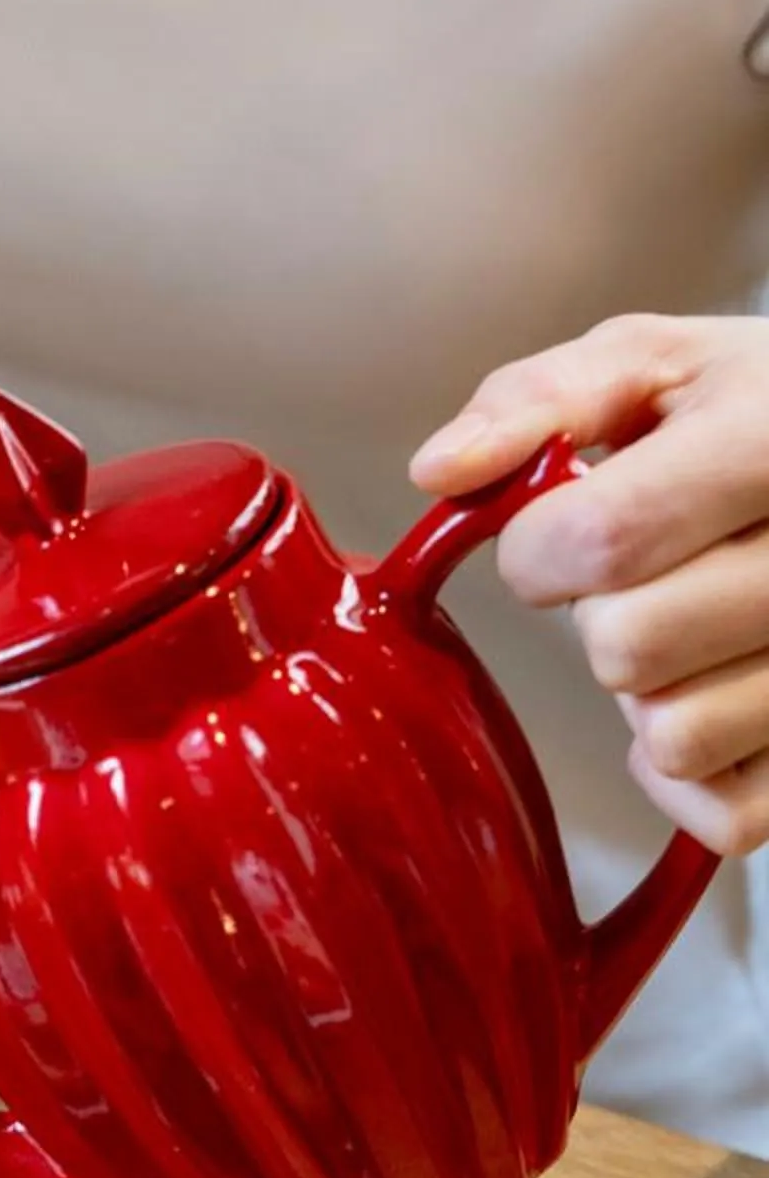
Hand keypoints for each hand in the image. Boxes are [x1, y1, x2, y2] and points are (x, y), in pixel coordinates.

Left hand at [412, 314, 768, 854]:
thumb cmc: (751, 412)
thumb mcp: (655, 364)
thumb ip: (539, 400)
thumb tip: (440, 470)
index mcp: (768, 441)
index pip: (602, 540)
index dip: (537, 550)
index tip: (555, 531)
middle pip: (630, 649)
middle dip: (600, 619)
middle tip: (641, 581)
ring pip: (677, 739)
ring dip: (648, 698)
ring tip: (690, 631)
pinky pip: (730, 814)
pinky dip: (693, 777)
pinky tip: (706, 698)